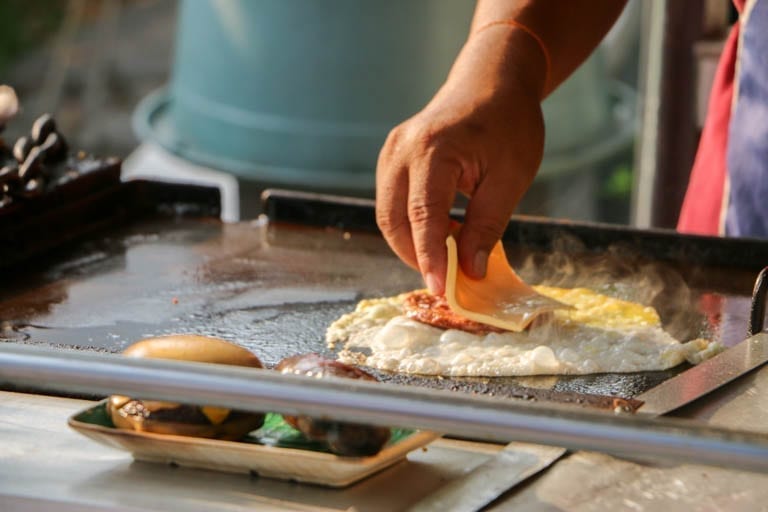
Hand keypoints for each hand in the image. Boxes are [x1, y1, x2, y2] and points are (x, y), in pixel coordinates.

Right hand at [375, 26, 545, 294]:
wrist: (492, 81)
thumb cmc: (509, 125)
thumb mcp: (511, 177)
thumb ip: (487, 225)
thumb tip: (471, 271)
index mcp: (434, 151)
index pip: (424, 217)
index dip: (431, 258)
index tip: (442, 290)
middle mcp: (402, 150)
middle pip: (394, 220)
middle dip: (416, 256)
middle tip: (447, 280)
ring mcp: (391, 152)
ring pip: (387, 214)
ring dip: (410, 244)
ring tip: (444, 260)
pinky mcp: (391, 157)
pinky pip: (391, 202)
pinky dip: (409, 225)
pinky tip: (436, 235)